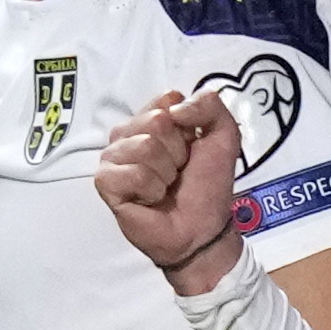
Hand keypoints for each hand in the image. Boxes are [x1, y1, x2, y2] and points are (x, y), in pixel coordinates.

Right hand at [94, 90, 249, 292]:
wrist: (203, 229)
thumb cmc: (207, 186)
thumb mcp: (225, 136)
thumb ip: (210, 105)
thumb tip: (175, 105)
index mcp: (153, 118)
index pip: (166, 100)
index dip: (187, 127)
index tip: (191, 148)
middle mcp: (129, 134)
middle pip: (156, 121)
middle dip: (177, 151)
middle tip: (178, 172)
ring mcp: (113, 157)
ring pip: (145, 146)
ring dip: (166, 173)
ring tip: (165, 186)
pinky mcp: (105, 182)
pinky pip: (134, 173)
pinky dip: (152, 189)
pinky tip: (151, 198)